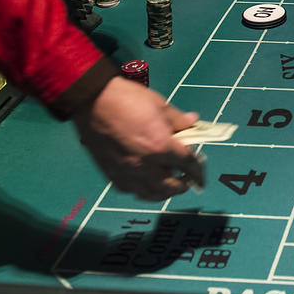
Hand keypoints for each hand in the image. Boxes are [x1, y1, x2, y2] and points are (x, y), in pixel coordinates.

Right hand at [73, 77, 201, 200]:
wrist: (92, 100)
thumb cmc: (127, 99)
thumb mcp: (159, 104)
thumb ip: (178, 119)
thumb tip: (193, 122)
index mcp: (160, 147)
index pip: (187, 164)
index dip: (198, 171)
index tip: (201, 175)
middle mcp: (144, 165)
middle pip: (170, 186)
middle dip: (182, 185)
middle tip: (188, 181)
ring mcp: (125, 171)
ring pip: (149, 193)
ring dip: (163, 193)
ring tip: (169, 187)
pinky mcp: (109, 172)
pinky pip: (129, 190)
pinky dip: (141, 190)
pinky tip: (144, 183)